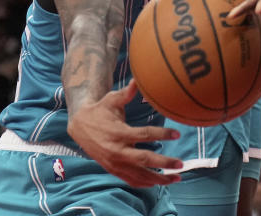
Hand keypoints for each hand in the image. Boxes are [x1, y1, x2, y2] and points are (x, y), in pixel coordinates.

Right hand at [67, 79, 182, 186]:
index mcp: (119, 133)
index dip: (162, 134)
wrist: (79, 126)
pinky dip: (145, 183)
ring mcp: (115, 163)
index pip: (144, 135)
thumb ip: (127, 92)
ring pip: (140, 175)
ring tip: (177, 178)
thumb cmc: (100, 110)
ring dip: (159, 178)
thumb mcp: (112, 99)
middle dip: (164, 163)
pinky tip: (159, 183)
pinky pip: (131, 180)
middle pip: (144, 159)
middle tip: (181, 163)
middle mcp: (117, 151)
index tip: (177, 134)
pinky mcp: (113, 170)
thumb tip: (139, 78)